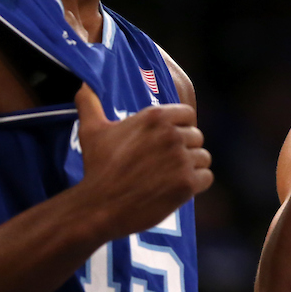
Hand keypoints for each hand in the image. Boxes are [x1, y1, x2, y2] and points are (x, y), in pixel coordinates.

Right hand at [74, 84, 212, 239]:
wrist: (99, 206)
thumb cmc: (97, 167)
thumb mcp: (91, 130)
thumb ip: (90, 103)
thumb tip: (83, 84)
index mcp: (154, 117)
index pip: (187, 114)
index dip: (181, 127)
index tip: (170, 141)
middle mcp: (171, 135)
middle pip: (197, 136)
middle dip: (185, 149)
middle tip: (165, 163)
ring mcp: (181, 159)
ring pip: (204, 158)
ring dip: (192, 167)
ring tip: (171, 176)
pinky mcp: (187, 183)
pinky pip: (207, 177)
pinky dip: (196, 184)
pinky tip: (178, 188)